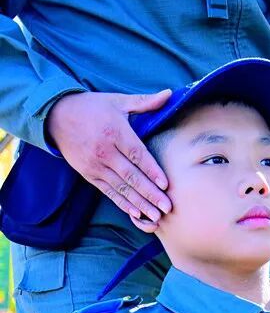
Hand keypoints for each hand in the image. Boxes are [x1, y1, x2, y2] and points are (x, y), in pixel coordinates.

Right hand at [46, 90, 173, 229]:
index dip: (152, 170)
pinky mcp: (89, 175)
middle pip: (131, 176)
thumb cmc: (92, 107)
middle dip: (150, 194)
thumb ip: (144, 102)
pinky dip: (123, 204)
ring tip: (156, 217)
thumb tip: (169, 95)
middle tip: (167, 208)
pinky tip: (136, 214)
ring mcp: (95, 165)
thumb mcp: (118, 101)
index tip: (166, 184)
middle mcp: (105, 151)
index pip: (137, 155)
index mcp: (115, 132)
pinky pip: (109, 192)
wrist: (56, 116)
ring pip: (121, 188)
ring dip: (140, 204)